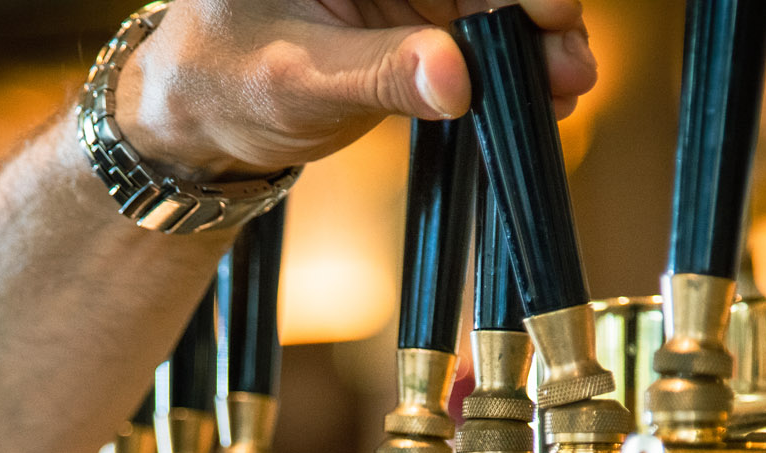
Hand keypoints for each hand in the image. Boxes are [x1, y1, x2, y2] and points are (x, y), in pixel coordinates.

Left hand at [120, 0, 598, 177]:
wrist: (194, 126)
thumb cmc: (218, 84)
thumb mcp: (298, 81)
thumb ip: (380, 74)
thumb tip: (455, 78)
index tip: (548, 13)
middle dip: (530, 12)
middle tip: (570, 65)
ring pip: (484, 2)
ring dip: (531, 44)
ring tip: (567, 88)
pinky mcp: (406, 21)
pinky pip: (473, 36)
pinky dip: (509, 65)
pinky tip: (542, 94)